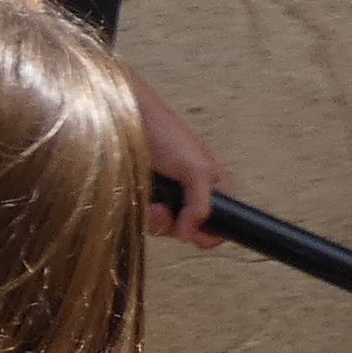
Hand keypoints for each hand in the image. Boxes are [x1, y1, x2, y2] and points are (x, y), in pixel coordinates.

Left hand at [139, 84, 225, 248]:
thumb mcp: (195, 168)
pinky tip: (142, 201)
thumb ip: (201, 203)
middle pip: (192, 231)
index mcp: (213, 185)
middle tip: (167, 211)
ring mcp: (168, 197)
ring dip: (158, 220)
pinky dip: (144, 214)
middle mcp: (192, 194)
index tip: (195, 233)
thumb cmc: (166, 134)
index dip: (211, 233)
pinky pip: (146, 219)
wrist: (127, 118)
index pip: (224, 221)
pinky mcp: (144, 198)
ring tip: (153, 204)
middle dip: (178, 227)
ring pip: (167, 228)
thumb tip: (190, 234)